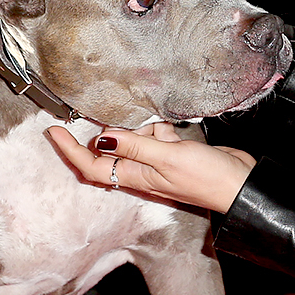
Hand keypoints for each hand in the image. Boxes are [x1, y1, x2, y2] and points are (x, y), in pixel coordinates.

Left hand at [47, 121, 256, 213]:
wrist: (240, 185)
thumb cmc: (206, 179)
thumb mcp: (167, 159)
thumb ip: (135, 147)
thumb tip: (101, 138)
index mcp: (136, 176)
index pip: (92, 165)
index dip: (70, 150)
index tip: (53, 131)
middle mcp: (143, 170)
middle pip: (111, 150)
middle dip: (106, 131)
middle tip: (102, 109)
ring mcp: (159, 161)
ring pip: (135, 138)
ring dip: (139, 126)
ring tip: (153, 121)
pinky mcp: (175, 151)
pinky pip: (157, 135)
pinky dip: (159, 126)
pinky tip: (169, 122)